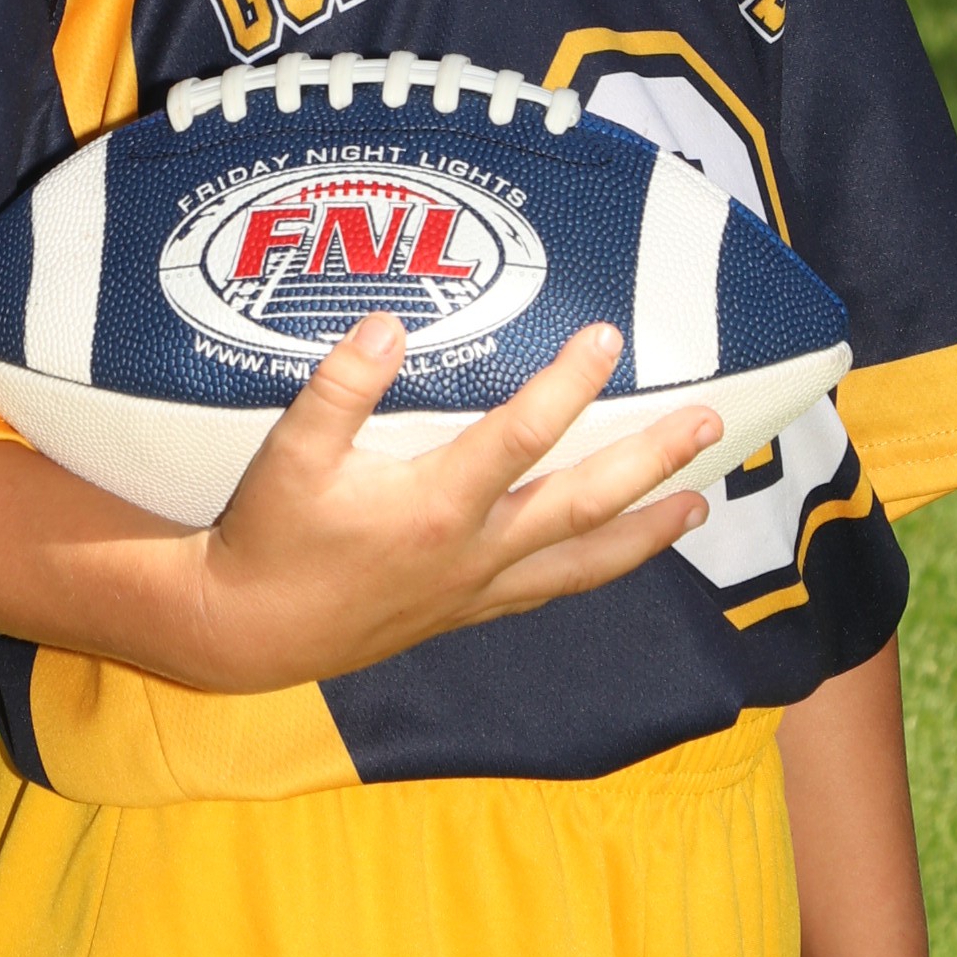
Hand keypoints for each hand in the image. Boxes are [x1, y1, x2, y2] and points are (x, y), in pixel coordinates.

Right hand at [187, 312, 720, 693]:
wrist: (247, 633)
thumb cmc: (267, 537)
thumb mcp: (288, 455)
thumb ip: (339, 389)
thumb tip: (387, 324)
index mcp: (435, 508)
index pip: (522, 436)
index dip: (569, 385)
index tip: (608, 338)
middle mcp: (472, 553)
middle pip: (583, 503)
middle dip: (651, 462)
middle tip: (709, 423)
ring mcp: (476, 589)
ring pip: (582, 560)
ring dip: (645, 532)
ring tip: (698, 507)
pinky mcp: (466, 612)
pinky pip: (550, 589)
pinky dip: (596, 568)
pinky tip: (620, 554)